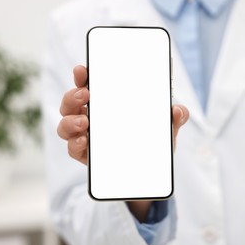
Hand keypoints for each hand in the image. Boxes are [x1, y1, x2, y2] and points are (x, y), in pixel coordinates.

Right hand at [57, 65, 188, 164]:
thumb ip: (175, 118)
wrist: (150, 174)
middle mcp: (92, 118)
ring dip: (69, 120)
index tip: (82, 69)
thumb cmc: (152, 144)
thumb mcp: (166, 129)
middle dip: (73, 95)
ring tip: (84, 121)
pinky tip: (84, 141)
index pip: (89, 86)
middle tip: (86, 94)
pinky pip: (73, 149)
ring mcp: (87, 137)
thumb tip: (178, 110)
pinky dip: (74, 144)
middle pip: (71, 103)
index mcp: (107, 105)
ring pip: (65, 125)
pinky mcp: (87, 157)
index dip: (82, 76)